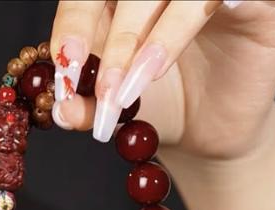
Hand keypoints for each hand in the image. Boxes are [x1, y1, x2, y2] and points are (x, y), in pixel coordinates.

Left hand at [50, 0, 274, 161]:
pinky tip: (201, 28)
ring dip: (156, 37)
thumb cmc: (161, 106)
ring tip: (137, 88)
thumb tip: (62, 111)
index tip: (67, 63)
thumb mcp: (117, 106)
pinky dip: (212, 6)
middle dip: (117, 38)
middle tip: (106, 89)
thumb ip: (87, 104)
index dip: (76, 17)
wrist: (211, 133)